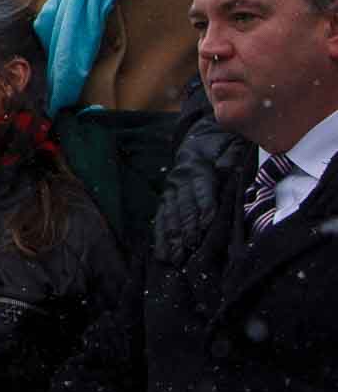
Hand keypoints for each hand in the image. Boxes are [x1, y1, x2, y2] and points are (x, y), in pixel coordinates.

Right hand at [152, 97, 235, 265]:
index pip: (201, 190)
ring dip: (170, 237)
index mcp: (198, 167)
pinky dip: (160, 235)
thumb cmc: (221, 144)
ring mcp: (170, 189)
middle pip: (183, 206)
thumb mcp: (231, 146)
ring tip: (172, 257)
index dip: (204, 207)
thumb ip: (231, 159)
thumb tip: (231, 170)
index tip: (207, 225)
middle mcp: (180, 179)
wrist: (200, 135)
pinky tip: (161, 252)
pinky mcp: (166, 196)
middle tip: (188, 248)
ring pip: (169, 215)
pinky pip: (160, 217)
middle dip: (186, 229)